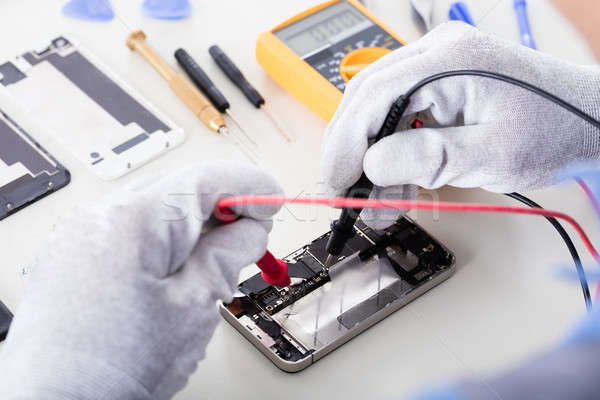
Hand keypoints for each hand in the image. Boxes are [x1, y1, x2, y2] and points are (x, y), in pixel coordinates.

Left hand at [0, 161, 282, 399]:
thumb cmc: (113, 369)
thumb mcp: (193, 307)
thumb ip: (227, 255)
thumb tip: (250, 228)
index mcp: (133, 219)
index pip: (205, 180)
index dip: (248, 187)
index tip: (272, 201)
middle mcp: (100, 216)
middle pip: (180, 191)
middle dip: (222, 211)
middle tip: (251, 238)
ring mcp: (82, 235)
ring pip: (156, 212)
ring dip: (193, 230)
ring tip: (214, 267)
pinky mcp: (74, 257)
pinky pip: (131, 232)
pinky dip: (163, 243)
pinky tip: (177, 274)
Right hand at [321, 22, 599, 227]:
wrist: (589, 120)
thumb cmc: (555, 129)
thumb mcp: (494, 153)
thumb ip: (429, 157)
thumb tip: (372, 164)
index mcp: (450, 59)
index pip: (374, 97)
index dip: (345, 145)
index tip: (334, 184)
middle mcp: (436, 53)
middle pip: (366, 101)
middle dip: (350, 152)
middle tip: (343, 195)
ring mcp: (436, 67)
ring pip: (377, 112)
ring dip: (370, 160)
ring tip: (372, 204)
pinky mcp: (439, 85)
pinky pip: (398, 117)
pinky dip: (390, 155)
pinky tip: (391, 188)